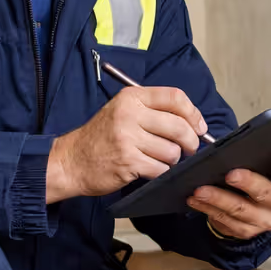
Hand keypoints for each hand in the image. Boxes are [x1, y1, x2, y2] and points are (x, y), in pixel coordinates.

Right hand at [46, 86, 207, 202]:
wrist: (71, 161)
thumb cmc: (102, 138)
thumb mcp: (123, 112)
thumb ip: (154, 112)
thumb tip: (195, 124)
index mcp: (132, 97)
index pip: (175, 97)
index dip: (194, 113)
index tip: (199, 127)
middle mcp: (130, 114)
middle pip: (179, 126)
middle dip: (190, 142)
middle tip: (188, 149)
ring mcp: (128, 138)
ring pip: (172, 151)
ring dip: (171, 160)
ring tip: (157, 159)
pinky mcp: (128, 161)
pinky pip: (161, 168)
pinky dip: (160, 172)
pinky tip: (148, 169)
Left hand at [186, 150, 270, 240]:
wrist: (258, 211)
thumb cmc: (261, 179)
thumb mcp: (267, 168)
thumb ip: (260, 157)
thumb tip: (235, 145)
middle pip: (265, 193)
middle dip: (247, 183)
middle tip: (231, 174)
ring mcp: (265, 221)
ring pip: (239, 209)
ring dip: (217, 199)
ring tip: (200, 190)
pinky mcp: (247, 231)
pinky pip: (225, 221)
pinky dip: (207, 209)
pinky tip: (195, 200)